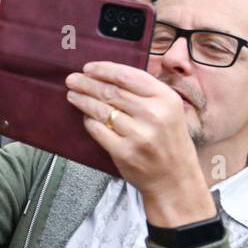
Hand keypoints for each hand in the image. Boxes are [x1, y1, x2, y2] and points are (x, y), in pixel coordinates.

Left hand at [65, 61, 214, 223]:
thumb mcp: (169, 111)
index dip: (103, 70)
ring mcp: (139, 135)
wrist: (175, 179)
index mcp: (166, 99)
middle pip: (111, 91)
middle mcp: (154, 115)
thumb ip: (145, 93)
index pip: (127, 76)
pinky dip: (88, 121)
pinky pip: (97, 130)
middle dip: (86, 83)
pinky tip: (85, 116)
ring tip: (72, 94)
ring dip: (82, 100)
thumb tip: (107, 76)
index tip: (88, 68)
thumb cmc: (168, 141)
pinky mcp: (124, 152)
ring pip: (101, 109)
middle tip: (72, 79)